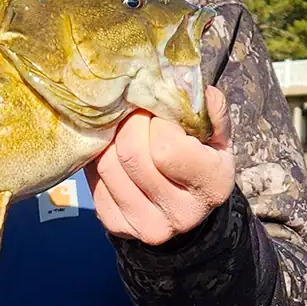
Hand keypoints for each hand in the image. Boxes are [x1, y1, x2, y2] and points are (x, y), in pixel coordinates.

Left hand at [86, 85, 234, 245]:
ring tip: (122, 129)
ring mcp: (148, 226)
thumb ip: (206, 106)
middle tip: (134, 114)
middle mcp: (182, 214)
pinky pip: (92, 182)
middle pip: (130, 154)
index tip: (159, 114)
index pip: (166, 147)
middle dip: (128, 124)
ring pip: (106, 165)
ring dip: (110, 139)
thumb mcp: (214, 132)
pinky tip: (113, 152)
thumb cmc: (200, 157)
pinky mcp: (118, 227)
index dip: (156, 122)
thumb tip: (182, 78)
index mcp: (212, 185)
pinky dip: (98, 159)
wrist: (186, 202)